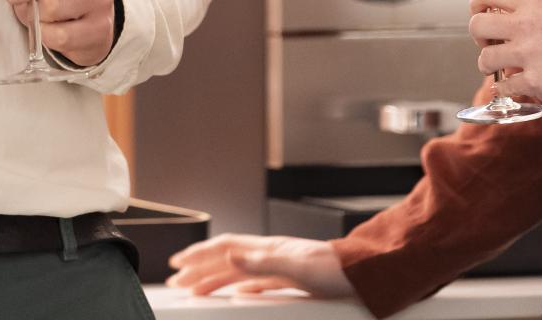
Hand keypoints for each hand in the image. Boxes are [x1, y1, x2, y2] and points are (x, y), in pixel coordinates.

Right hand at [165, 234, 352, 298]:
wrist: (363, 274)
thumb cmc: (335, 269)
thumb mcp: (296, 267)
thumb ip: (260, 263)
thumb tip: (229, 257)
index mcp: (269, 248)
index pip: (224, 248)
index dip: (199, 255)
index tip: (179, 263)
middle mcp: (271, 253)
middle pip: (226, 259)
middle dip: (200, 267)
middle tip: (178, 278)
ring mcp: (280, 265)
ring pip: (238, 270)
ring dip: (215, 277)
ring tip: (197, 287)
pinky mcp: (290, 278)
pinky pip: (255, 281)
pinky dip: (238, 286)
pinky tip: (236, 294)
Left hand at [469, 0, 541, 109]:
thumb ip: (532, 8)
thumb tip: (505, 10)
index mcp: (534, 2)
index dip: (476, 2)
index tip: (481, 12)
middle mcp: (526, 25)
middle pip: (477, 25)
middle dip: (478, 37)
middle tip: (489, 44)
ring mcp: (529, 55)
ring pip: (485, 59)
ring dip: (488, 66)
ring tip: (498, 68)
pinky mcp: (535, 82)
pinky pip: (505, 87)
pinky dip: (505, 89)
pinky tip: (513, 88)